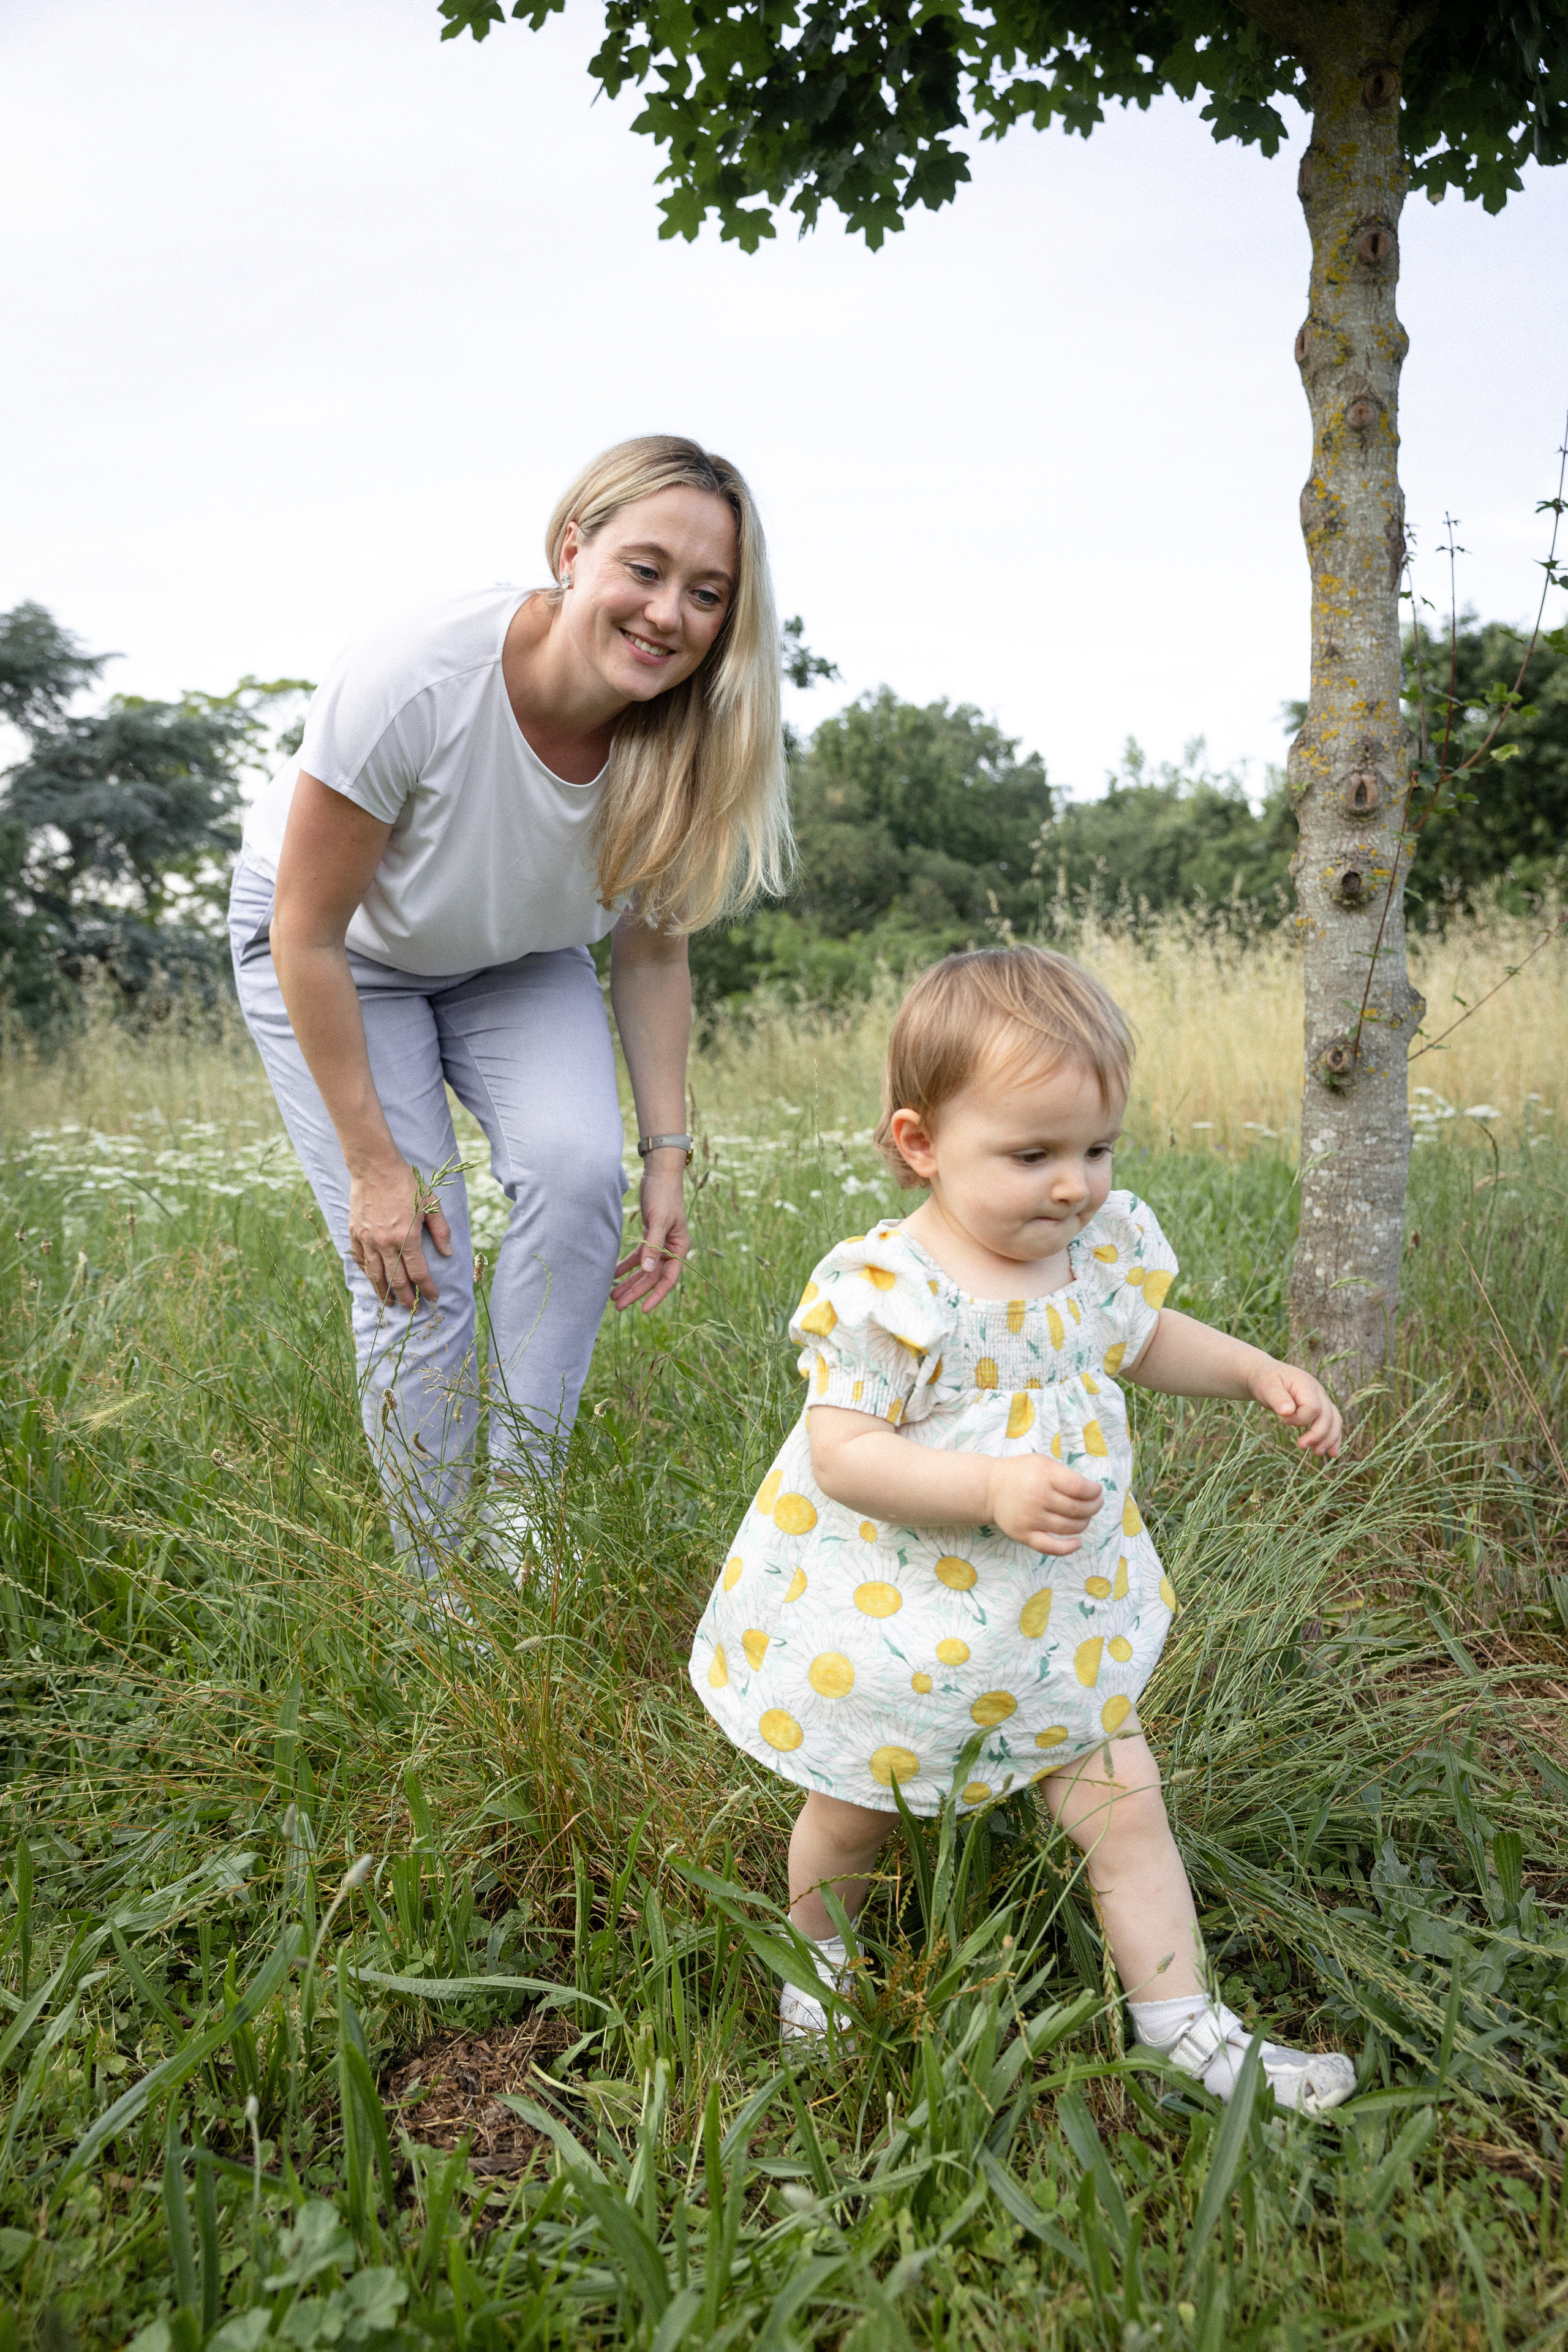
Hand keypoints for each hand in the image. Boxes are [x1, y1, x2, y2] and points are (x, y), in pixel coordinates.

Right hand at [348, 1156, 452, 1306]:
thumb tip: (448, 1253)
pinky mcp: (355, 1233)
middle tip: (413, 1309)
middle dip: (406, 1297)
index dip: (427, 1288)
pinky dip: (366, 1272)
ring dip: (384, 1292)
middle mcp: (385, 1243)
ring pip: (375, 1274)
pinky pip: (359, 1259)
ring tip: (391, 1303)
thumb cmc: (407, 1184)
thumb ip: (441, 1230)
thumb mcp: (431, 1204)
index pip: (419, 1272)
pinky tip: (372, 1278)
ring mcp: (367, 1239)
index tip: (434, 1297)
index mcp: (407, 1237)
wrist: (375, 1167)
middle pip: (396, 1279)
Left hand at [610, 1156, 688, 1313]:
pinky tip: (613, 1275)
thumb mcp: (659, 1221)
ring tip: (613, 1296)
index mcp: (679, 1248)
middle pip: (652, 1277)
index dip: (656, 1295)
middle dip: (636, 1292)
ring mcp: (660, 1243)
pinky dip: (625, 1266)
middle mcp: (671, 1249)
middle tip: (617, 1306)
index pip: (668, 1278)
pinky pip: (637, 1256)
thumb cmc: (663, 1195)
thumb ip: (653, 1246)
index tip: (643, 1310)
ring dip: (629, 1282)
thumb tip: (647, 1270)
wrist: (659, 1174)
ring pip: (643, 1269)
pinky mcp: (649, 1236)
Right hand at [986, 1455, 1104, 1555]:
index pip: (1080, 1488)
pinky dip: (1067, 1548)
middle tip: (1097, 1504)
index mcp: (1044, 1476)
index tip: (1097, 1491)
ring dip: (1084, 1523)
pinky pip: (1050, 1547)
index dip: (1094, 1491)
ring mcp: (1031, 1518)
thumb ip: (1065, 1474)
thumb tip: (1091, 1491)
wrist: (990, 1488)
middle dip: (1093, 1507)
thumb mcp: (1042, 1463)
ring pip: (1069, 1527)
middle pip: (1077, 1508)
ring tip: (1086, 1517)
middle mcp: (1038, 1497)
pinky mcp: (1024, 1535)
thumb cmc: (1021, 1473)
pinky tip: (1077, 1543)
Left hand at [1248, 1359, 1341, 1456]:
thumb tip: (1287, 1411)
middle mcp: (1319, 1392)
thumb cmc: (1267, 1381)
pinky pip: (1333, 1423)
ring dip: (1329, 1439)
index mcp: (1306, 1384)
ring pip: (1335, 1421)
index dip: (1300, 1419)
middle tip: (1301, 1446)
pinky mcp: (1321, 1409)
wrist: (1268, 1376)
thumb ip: (1277, 1398)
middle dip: (1317, 1434)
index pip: (1313, 1407)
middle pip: (1328, 1416)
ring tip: (1317, 1453)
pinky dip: (1333, 1438)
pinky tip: (1332, 1452)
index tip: (1284, 1421)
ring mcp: (1322, 1400)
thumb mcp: (1267, 1387)